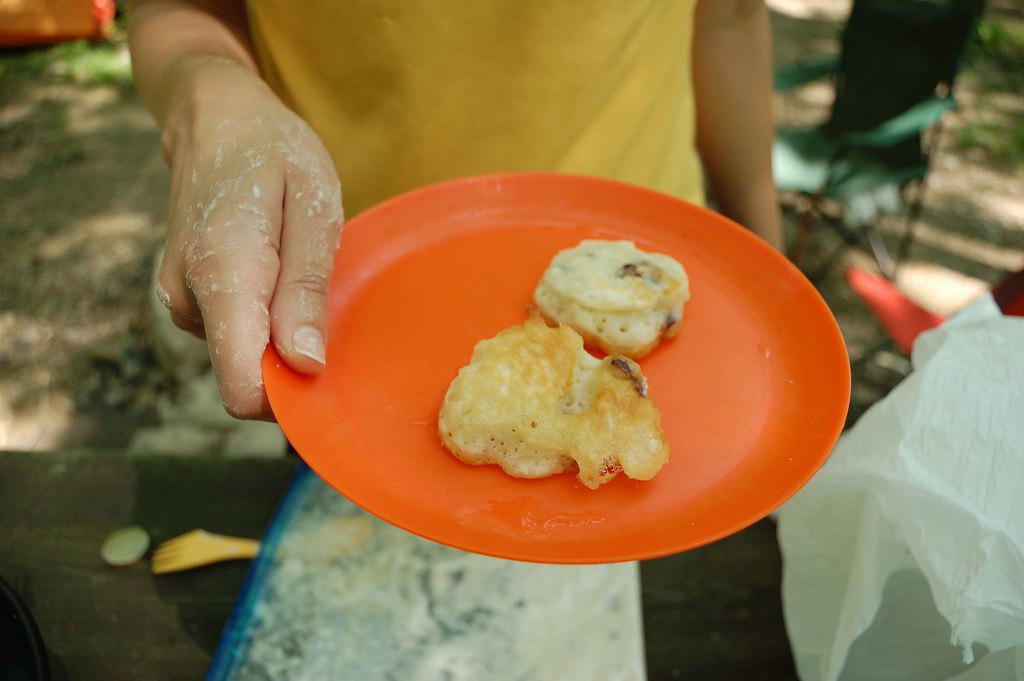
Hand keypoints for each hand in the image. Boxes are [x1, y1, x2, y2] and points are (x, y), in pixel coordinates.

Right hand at [156, 56, 342, 418]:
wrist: (215, 119)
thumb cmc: (274, 154)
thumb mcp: (312, 207)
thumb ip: (304, 288)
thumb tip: (304, 365)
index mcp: (223, 273)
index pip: (242, 384)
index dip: (289, 399)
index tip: (328, 379)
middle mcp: (189, 296)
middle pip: (246, 377)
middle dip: (292, 363)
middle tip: (327, 304)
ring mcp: (182, 300)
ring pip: (243, 355)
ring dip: (280, 333)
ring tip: (299, 270)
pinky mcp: (187, 299)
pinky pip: (234, 335)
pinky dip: (264, 320)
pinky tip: (278, 273)